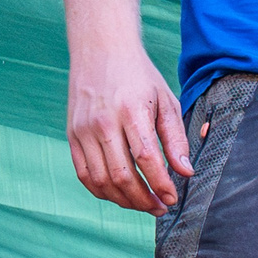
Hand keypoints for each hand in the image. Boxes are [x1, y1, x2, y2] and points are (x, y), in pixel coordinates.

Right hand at [68, 44, 191, 213]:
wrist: (101, 51)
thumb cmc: (139, 76)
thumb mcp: (165, 101)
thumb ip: (175, 138)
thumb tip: (185, 172)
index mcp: (130, 111)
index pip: (146, 158)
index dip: (160, 184)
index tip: (172, 197)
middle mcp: (102, 122)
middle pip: (122, 175)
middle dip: (144, 199)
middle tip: (161, 207)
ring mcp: (83, 130)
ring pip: (101, 180)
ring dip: (124, 201)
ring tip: (144, 204)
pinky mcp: (71, 135)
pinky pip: (84, 174)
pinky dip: (102, 191)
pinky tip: (120, 195)